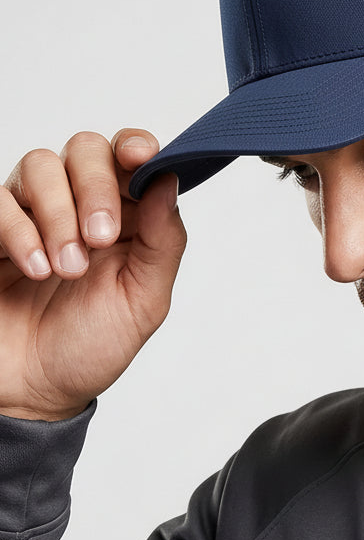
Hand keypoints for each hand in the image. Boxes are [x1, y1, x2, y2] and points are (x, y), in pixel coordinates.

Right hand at [0, 130, 185, 420]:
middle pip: (87, 148)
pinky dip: (18, 229)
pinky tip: (35, 267)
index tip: (140, 158)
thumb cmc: (92, 345)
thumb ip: (163, 239)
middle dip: (97, 186)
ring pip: (41, 165)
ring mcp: (32, 213)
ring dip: (58, 213)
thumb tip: (169, 180)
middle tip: (99, 237)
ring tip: (67, 268)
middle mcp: (79, 203)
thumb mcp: (145, 299)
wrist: (33, 393)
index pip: (131, 155)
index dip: (137, 145)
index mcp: (127, 214)